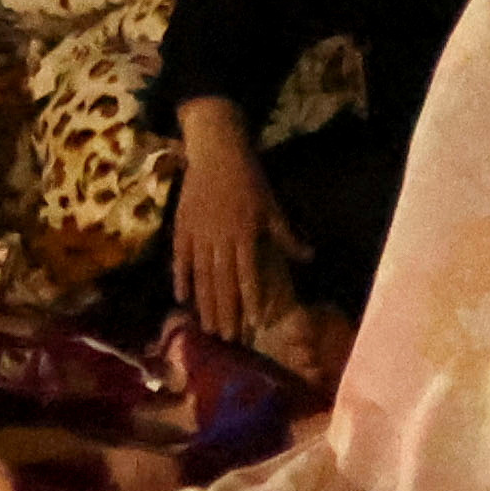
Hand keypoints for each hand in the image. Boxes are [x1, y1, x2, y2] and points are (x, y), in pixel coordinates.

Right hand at [169, 99, 303, 346]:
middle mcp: (221, 239)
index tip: (253, 323)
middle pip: (223, 282)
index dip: (251, 299)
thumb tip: (309, 257)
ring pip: (201, 275)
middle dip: (226, 311)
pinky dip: (180, 278)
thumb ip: (287, 236)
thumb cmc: (249, 179)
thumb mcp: (272, 207)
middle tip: (227, 338)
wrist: (216, 152)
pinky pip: (180, 258)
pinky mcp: (182, 227)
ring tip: (208, 327)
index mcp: (245, 234)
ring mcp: (199, 234)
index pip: (248, 274)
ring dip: (205, 303)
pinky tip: (181, 298)